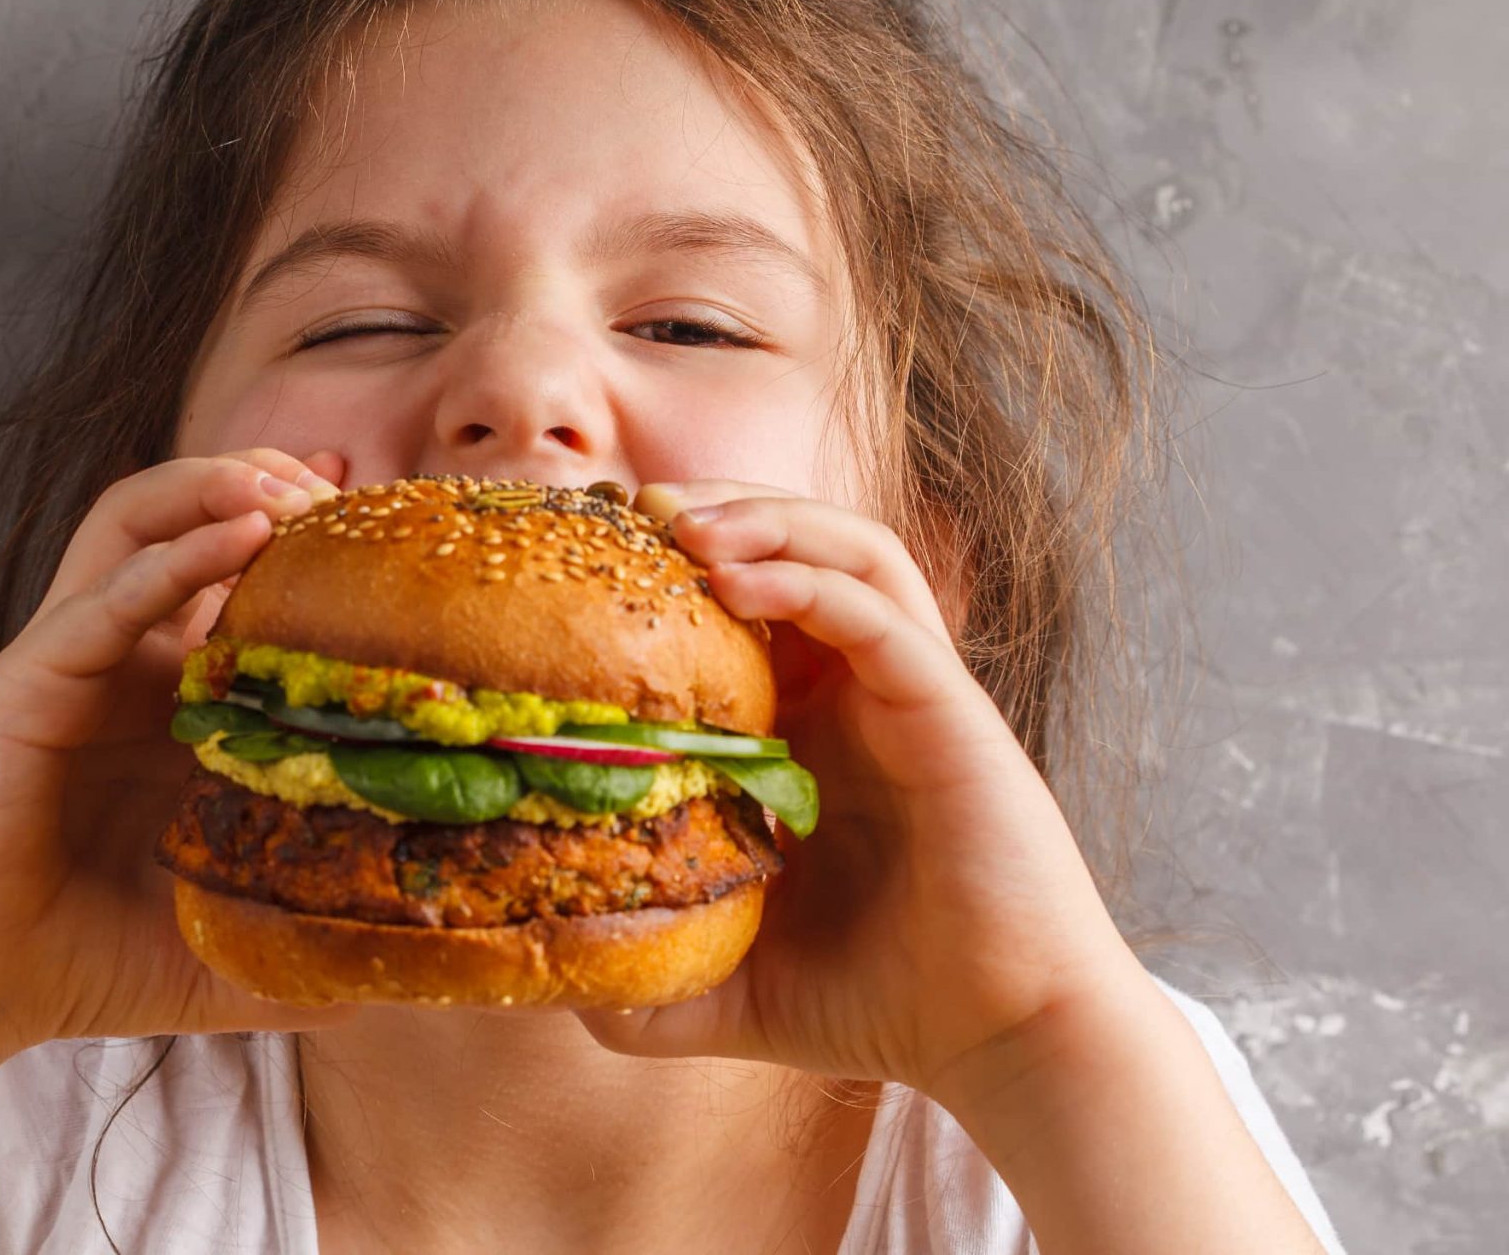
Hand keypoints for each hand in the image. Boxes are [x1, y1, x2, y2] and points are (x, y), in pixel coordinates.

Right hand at [0, 447, 357, 1065]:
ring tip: (289, 489)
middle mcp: (124, 666)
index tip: (392, 533)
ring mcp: (74, 662)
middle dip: (274, 488)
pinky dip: (173, 554)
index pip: (246, 589)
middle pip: (194, 526)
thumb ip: (311, 947)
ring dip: (215, 486)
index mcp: (170, 709)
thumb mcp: (225, 953)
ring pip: (138, 521)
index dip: (314, 549)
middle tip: (348, 494)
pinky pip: (104, 594)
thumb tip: (419, 968)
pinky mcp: (29, 678)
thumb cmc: (81, 964)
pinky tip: (241, 533)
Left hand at [574, 481, 1142, 1097]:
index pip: (742, 606)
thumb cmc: (877, 1004)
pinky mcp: (952, 712)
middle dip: (714, 508)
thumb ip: (643, 977)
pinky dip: (810, 579)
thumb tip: (546, 983)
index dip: (670, 566)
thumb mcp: (726, 989)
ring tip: (681, 521)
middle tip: (629, 507)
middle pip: (794, 548)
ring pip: (850, 551)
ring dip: (766, 518)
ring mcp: (910, 695)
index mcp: (805, 733)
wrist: (1000, 1039)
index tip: (587, 555)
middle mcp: (858, 696)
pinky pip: (882, 614)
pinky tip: (739, 582)